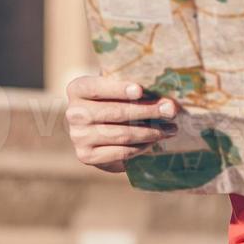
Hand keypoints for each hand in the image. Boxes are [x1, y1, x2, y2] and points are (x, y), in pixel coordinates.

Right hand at [64, 74, 179, 172]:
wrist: (94, 129)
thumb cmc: (111, 100)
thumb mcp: (116, 88)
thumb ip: (135, 89)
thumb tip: (168, 103)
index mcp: (77, 88)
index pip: (98, 87)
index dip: (118, 89)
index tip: (140, 90)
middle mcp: (73, 113)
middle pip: (115, 112)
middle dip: (147, 111)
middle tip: (170, 110)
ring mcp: (78, 136)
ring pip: (121, 134)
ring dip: (150, 132)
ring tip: (170, 129)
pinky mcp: (86, 156)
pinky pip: (121, 152)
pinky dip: (141, 147)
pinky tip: (154, 141)